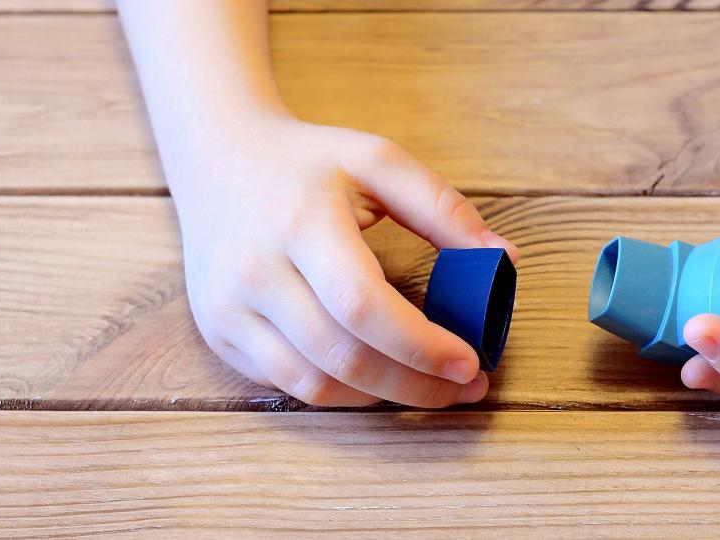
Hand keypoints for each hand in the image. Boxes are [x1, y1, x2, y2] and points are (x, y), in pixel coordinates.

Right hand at [166, 113, 517, 406]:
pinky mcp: (218, 331)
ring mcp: (228, 307)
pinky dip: (341, 392)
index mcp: (299, 222)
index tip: (470, 362)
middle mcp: (254, 270)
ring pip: (313, 383)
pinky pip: (287, 384)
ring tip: (431, 388)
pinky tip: (380, 379)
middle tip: (466, 386)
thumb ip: (443, 208)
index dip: (421, 346)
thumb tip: (504, 260)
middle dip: (415, 383)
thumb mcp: (378, 160)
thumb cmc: (306, 160)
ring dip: (382, 397)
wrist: (216, 156)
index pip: (362, 305)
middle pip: (343, 355)